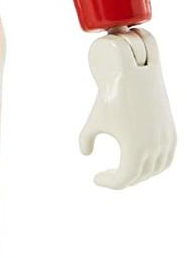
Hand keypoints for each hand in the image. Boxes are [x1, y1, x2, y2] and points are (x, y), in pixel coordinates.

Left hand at [80, 29, 175, 188]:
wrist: (133, 74)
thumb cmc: (109, 99)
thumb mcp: (93, 121)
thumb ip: (85, 140)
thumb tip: (85, 154)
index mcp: (134, 149)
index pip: (123, 179)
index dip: (109, 183)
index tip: (95, 179)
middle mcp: (154, 148)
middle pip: (139, 176)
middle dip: (121, 179)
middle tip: (105, 175)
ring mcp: (166, 141)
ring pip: (155, 170)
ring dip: (140, 175)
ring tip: (121, 171)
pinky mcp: (171, 132)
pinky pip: (166, 158)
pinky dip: (154, 165)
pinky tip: (138, 161)